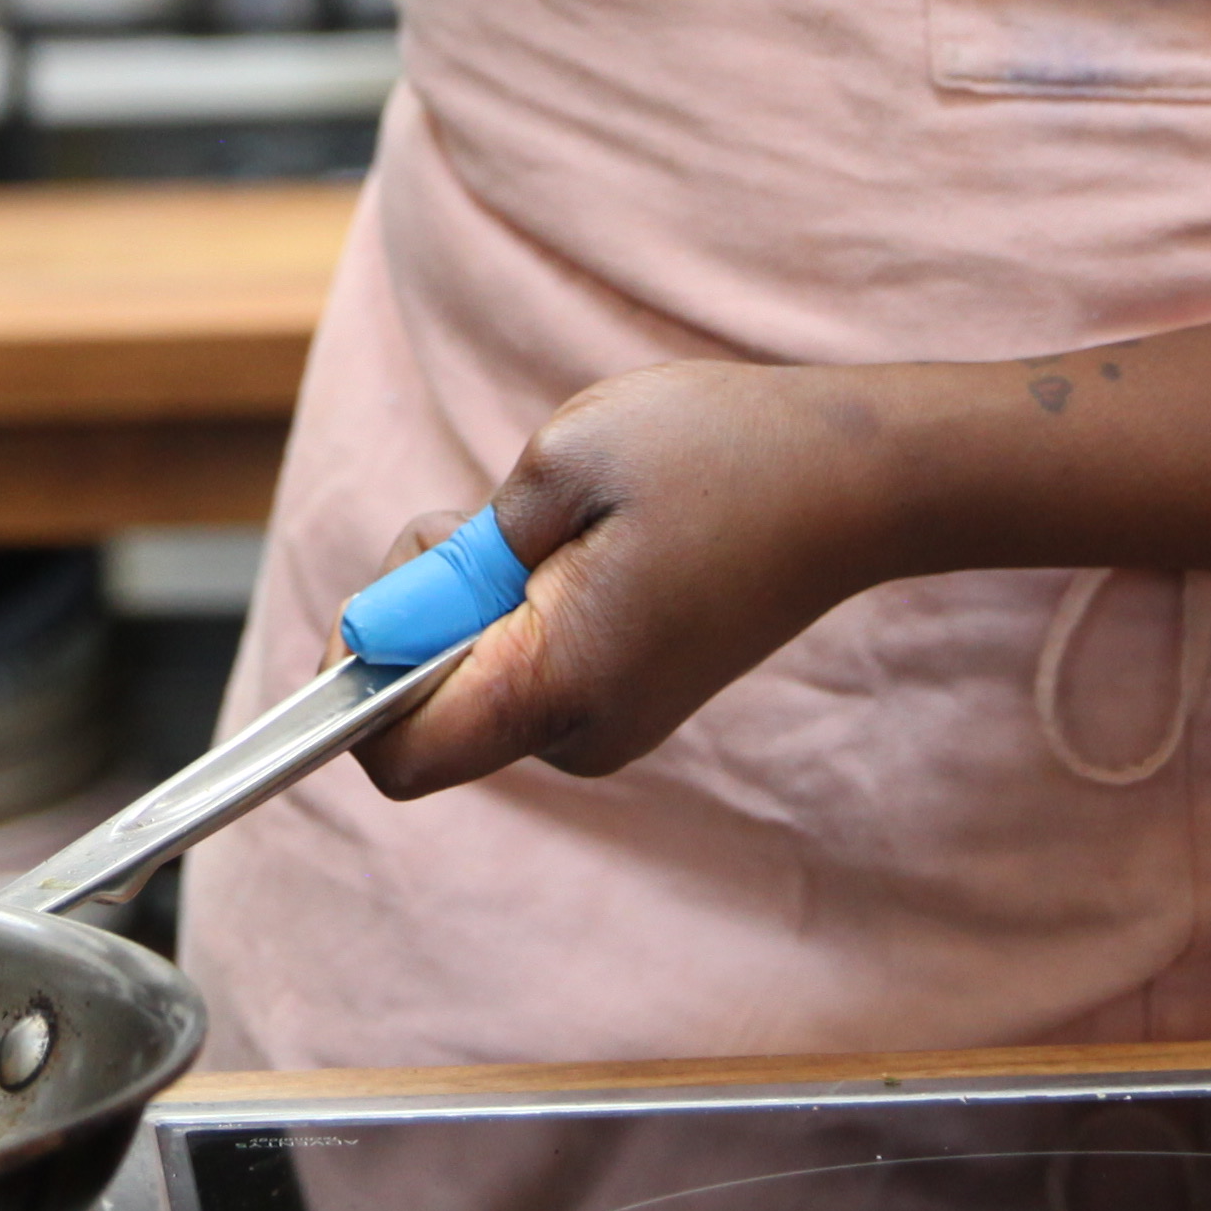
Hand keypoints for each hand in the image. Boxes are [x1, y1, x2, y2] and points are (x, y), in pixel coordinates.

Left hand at [351, 357, 907, 798]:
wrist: (859, 482)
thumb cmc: (718, 455)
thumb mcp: (560, 460)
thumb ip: (459, 550)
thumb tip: (394, 620)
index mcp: (555, 685)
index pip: (394, 755)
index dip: (351, 684)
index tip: (384, 597)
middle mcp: (583, 733)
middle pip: (430, 710)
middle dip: (427, 611)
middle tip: (499, 521)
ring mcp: (616, 723)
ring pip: (482, 678)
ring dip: (482, 598)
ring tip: (568, 519)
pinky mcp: (637, 695)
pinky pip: (534, 664)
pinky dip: (528, 604)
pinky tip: (596, 541)